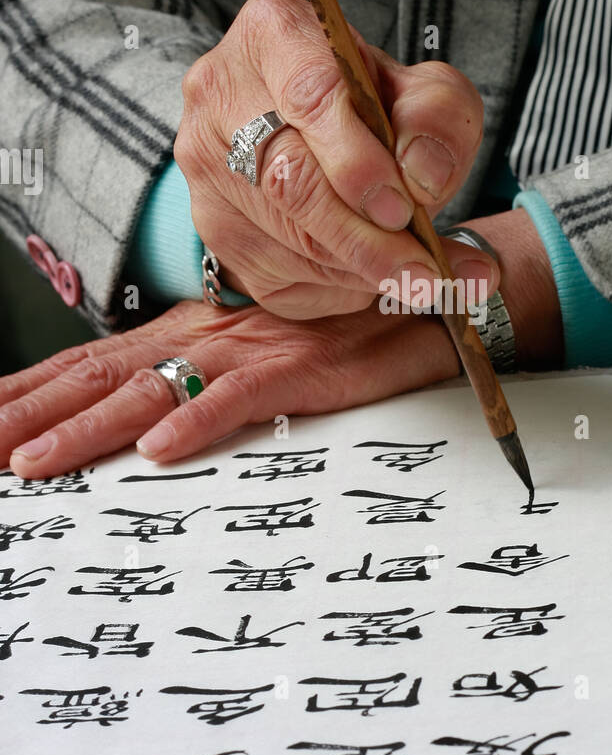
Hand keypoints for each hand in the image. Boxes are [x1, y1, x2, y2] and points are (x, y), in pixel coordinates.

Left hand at [0, 300, 460, 478]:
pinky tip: (159, 451)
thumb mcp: (269, 356)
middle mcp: (211, 336)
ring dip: (88, 428)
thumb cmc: (350, 328)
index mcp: (196, 334)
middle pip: (100, 379)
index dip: (32, 391)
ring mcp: (254, 351)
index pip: (95, 363)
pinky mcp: (304, 368)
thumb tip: (157, 424)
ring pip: (154, 389)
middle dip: (29, 415)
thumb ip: (217, 381)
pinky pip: (244, 398)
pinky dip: (201, 420)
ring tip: (33, 464)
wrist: (429, 291)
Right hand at [175, 0, 498, 316]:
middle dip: (367, 236)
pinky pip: (280, 279)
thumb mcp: (419, 89)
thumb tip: (424, 177)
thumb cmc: (366, 104)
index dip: (359, 161)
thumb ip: (438, 118)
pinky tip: (373, 277)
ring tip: (419, 277)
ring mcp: (206, 170)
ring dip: (362, 270)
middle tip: (424, 268)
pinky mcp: (213, 232)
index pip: (310, 94)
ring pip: (288, 240)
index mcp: (273, 35)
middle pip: (291, 180)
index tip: (404, 206)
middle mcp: (221, 97)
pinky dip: (339, 288)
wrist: (305, 132)